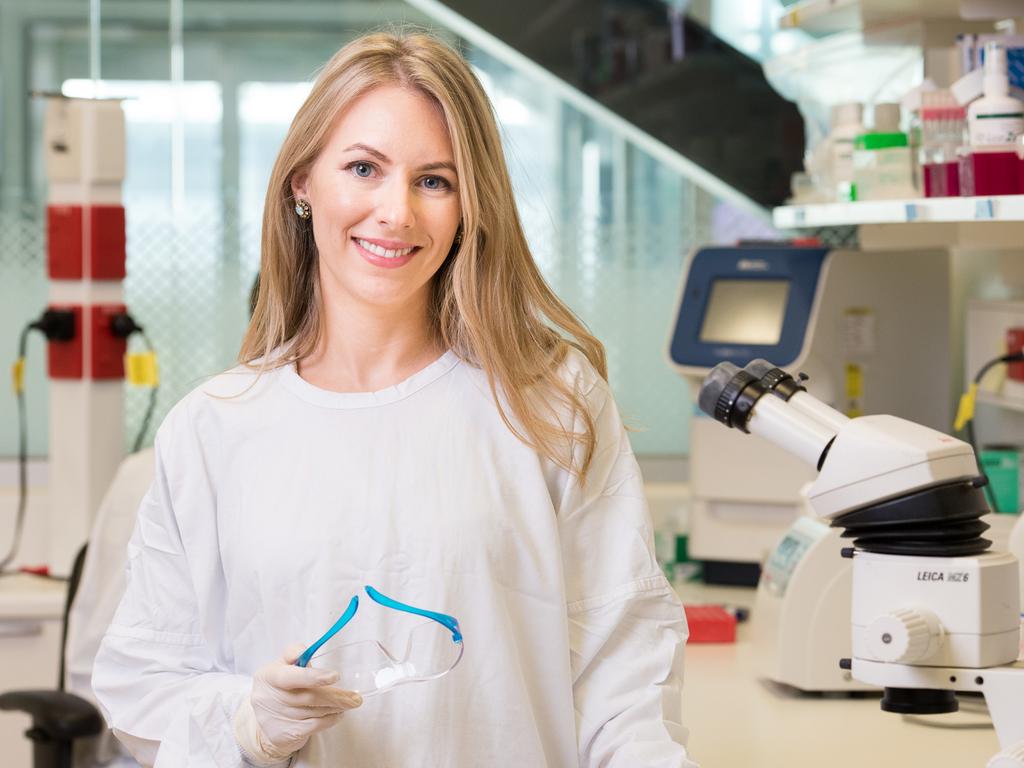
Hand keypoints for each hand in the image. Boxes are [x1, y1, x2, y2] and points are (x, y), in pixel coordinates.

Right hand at [234, 644, 361, 764]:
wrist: (265, 719)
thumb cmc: (281, 685)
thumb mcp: (283, 665)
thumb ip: (294, 653)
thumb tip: (304, 651)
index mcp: (268, 676)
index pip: (290, 676)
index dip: (313, 676)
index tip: (335, 676)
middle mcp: (268, 698)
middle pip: (308, 697)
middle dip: (335, 696)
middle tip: (356, 698)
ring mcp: (274, 718)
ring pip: (313, 712)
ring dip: (335, 708)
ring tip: (349, 703)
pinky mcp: (282, 734)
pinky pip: (312, 726)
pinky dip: (329, 720)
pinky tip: (338, 714)